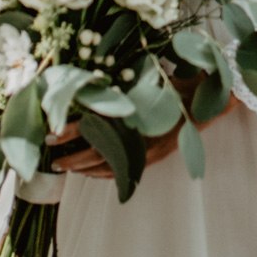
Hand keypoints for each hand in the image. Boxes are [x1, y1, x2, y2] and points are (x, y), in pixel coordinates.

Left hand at [48, 82, 239, 180]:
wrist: (204, 100)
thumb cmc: (172, 85)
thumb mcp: (144, 82)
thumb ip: (119, 88)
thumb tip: (86, 84)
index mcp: (133, 116)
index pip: (94, 126)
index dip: (71, 131)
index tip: (52, 131)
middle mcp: (138, 137)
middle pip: (97, 152)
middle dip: (71, 157)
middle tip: (52, 157)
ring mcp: (147, 151)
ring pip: (109, 166)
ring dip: (85, 168)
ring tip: (66, 167)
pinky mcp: (154, 158)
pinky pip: (125, 172)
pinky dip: (106, 174)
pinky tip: (92, 174)